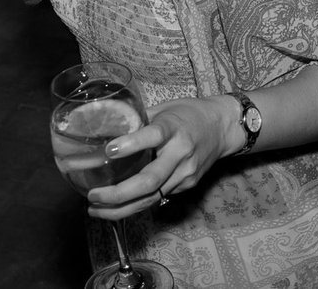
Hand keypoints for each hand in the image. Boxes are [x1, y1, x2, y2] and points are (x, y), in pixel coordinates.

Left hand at [83, 96, 233, 219]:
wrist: (224, 127)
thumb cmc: (189, 113)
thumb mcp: (164, 109)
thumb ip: (139, 120)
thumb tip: (105, 128)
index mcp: (174, 127)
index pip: (153, 136)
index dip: (131, 144)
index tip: (108, 151)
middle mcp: (181, 153)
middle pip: (149, 180)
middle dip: (118, 193)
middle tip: (93, 195)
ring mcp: (186, 173)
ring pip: (152, 197)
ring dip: (121, 208)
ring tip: (95, 209)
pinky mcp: (187, 185)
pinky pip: (158, 198)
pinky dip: (134, 205)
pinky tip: (115, 207)